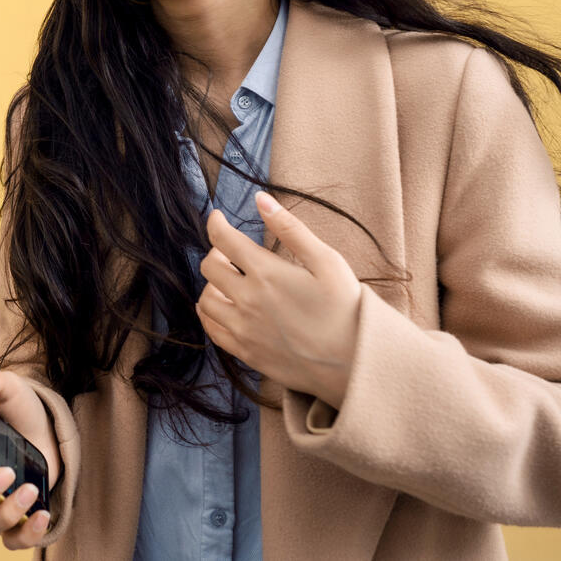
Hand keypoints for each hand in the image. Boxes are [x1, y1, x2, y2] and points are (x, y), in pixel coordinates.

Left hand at [196, 191, 363, 408]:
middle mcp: (247, 301)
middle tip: (232, 252)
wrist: (356, 362)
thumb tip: (261, 199)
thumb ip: (290, 228)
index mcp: (266, 273)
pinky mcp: (246, 353)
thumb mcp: (326, 260)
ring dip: (212, 285)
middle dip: (217, 252)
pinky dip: (211, 315)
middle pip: (209, 268)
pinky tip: (224, 308)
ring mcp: (244, 330)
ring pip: (205, 300)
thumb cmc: (347, 308)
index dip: (216, 223)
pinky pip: (212, 331)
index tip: (218, 217)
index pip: (223, 239)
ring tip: (231, 281)